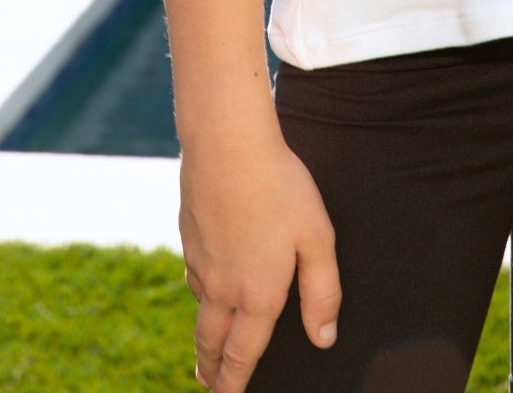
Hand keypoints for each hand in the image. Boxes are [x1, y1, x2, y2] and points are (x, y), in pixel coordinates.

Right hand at [180, 126, 340, 391]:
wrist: (227, 143)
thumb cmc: (280, 187)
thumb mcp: (316, 238)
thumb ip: (323, 292)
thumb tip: (324, 338)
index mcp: (257, 293)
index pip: (243, 353)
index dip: (235, 382)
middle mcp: (222, 285)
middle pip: (211, 340)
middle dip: (211, 367)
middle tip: (208, 383)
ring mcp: (200, 260)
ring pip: (200, 306)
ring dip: (203, 331)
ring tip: (207, 342)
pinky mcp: (188, 233)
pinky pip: (193, 273)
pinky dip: (199, 289)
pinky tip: (204, 280)